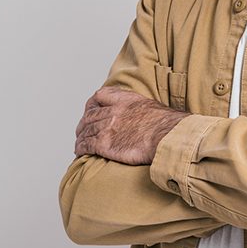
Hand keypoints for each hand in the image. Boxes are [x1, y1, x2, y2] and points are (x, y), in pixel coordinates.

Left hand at [74, 87, 188, 164]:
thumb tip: (143, 118)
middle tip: (82, 130)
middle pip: (90, 116)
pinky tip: (79, 152)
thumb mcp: (152, 108)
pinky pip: (86, 144)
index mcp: (125, 100)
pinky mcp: (105, 144)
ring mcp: (107, 127)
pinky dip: (80, 148)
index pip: (100, 96)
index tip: (90, 110)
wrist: (166, 136)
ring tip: (79, 143)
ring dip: (81, 137)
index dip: (92, 104)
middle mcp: (113, 112)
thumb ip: (140, 110)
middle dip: (84, 123)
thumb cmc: (166, 126)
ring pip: (86, 130)